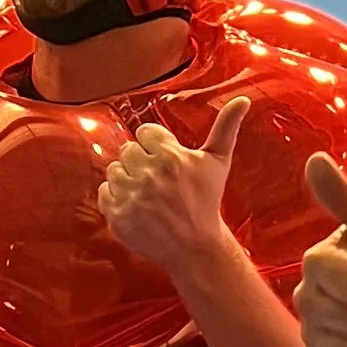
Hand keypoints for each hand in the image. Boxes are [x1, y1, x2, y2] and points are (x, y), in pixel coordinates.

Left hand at [97, 97, 245, 276]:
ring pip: (114, 170)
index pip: (145, 133)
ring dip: (127, 180)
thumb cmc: (206, 202)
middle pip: (128, 150)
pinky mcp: (118, 215)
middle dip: (141, 164)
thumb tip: (243, 99)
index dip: (155, 147)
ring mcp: (132, 195)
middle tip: (158, 183)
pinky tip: (136, 208)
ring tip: (147, 196)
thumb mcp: (218, 163)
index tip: (166, 164)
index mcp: (171, 157)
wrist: (195, 247)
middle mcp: (150, 174)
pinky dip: (116, 199)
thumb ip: (226, 127)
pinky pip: (104, 192)